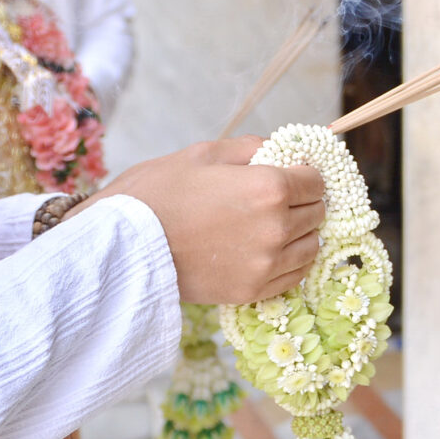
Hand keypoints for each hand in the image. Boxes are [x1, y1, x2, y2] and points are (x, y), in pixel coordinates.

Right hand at [92, 136, 323, 304]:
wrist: (123, 246)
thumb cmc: (158, 193)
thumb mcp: (203, 154)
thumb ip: (251, 148)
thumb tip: (282, 151)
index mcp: (269, 187)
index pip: (316, 181)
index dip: (303, 174)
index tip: (289, 174)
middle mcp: (277, 227)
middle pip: (317, 212)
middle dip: (302, 201)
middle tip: (275, 200)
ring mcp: (267, 263)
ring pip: (311, 245)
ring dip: (299, 233)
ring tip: (269, 226)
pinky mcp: (253, 290)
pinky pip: (294, 275)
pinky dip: (289, 261)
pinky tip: (265, 250)